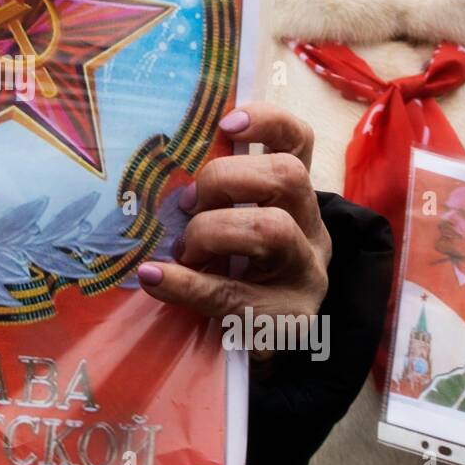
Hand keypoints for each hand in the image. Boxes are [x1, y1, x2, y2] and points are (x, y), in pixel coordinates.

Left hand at [137, 102, 329, 357]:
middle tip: (186, 204)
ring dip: (213, 231)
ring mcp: (306, 274)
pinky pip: (233, 294)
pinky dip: (185, 284)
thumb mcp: (235, 224)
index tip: (226, 122)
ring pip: (273, 229)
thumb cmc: (239, 271)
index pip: (297, 142)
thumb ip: (216, 197)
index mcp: (294, 197)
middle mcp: (310, 228)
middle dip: (226, 180)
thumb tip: (159, 168)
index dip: (267, 122)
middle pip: (287, 177)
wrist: (269, 342)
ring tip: (183, 250)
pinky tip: (155, 278)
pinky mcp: (287, 319)